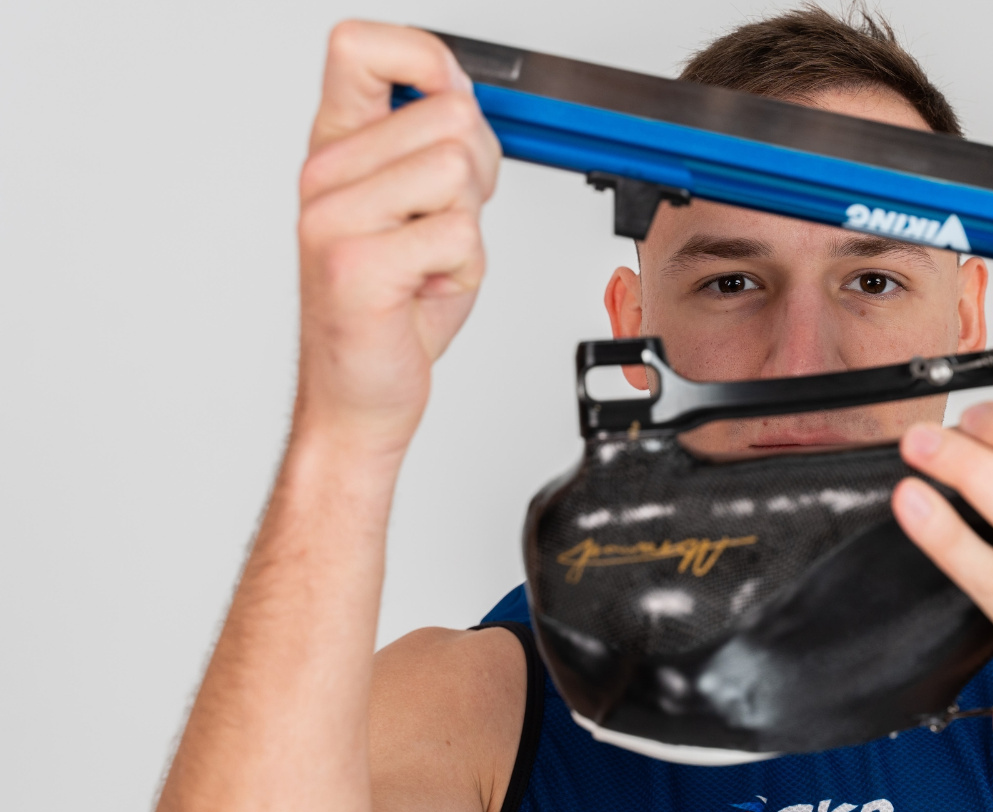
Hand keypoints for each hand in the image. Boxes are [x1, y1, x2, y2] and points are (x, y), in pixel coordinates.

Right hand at [295, 22, 499, 455]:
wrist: (361, 392)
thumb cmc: (394, 305)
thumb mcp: (418, 206)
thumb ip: (435, 143)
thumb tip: (465, 92)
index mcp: (335, 146)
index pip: (361, 47)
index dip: (426, 59)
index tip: (449, 99)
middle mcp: (324, 173)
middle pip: (452, 116)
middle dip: (478, 173)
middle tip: (443, 225)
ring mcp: (333, 217)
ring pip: (459, 170)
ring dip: (470, 225)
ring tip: (430, 259)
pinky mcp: (357, 263)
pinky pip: (460, 235)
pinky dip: (466, 271)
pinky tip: (425, 290)